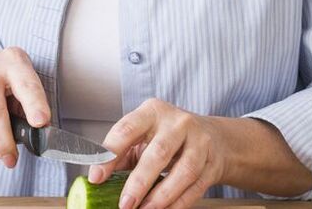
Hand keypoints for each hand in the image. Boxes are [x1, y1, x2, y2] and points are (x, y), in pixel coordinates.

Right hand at [0, 47, 50, 168]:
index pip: (26, 85)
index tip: (40, 122)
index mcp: (13, 61)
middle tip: (12, 159)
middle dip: (4, 142)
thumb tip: (38, 133)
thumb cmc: (5, 82)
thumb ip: (31, 104)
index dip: (34, 104)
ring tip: (0, 154)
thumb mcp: (23, 83)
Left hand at [91, 99, 227, 208]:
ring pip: (183, 171)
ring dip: (161, 196)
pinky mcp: (213, 163)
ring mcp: (200, 142)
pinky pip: (196, 187)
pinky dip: (178, 203)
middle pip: (159, 153)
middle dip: (139, 182)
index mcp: (153, 112)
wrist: (215, 138)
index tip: (96, 177)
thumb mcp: (144, 136)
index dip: (110, 154)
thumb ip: (122, 153)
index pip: (127, 129)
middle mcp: (178, 123)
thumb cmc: (169, 137)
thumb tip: (97, 177)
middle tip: (124, 204)